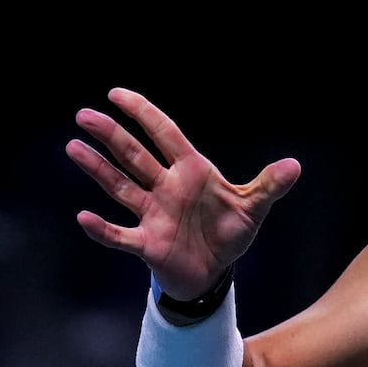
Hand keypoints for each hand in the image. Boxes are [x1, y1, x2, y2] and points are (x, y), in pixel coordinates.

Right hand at [67, 87, 301, 298]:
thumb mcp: (253, 207)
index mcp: (191, 172)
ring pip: (120, 186)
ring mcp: (152, 214)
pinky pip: (120, 235)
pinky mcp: (146, 244)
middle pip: (134, 156)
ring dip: (98, 169)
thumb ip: (269, 186)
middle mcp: (166, 188)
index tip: (117, 94)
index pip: (164, 134)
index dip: (143, 113)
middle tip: (84, 114)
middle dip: (111, 135)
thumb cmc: (229, 232)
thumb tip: (295, 166)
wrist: (215, 272)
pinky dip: (103, 229)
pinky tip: (84, 217)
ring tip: (73, 147)